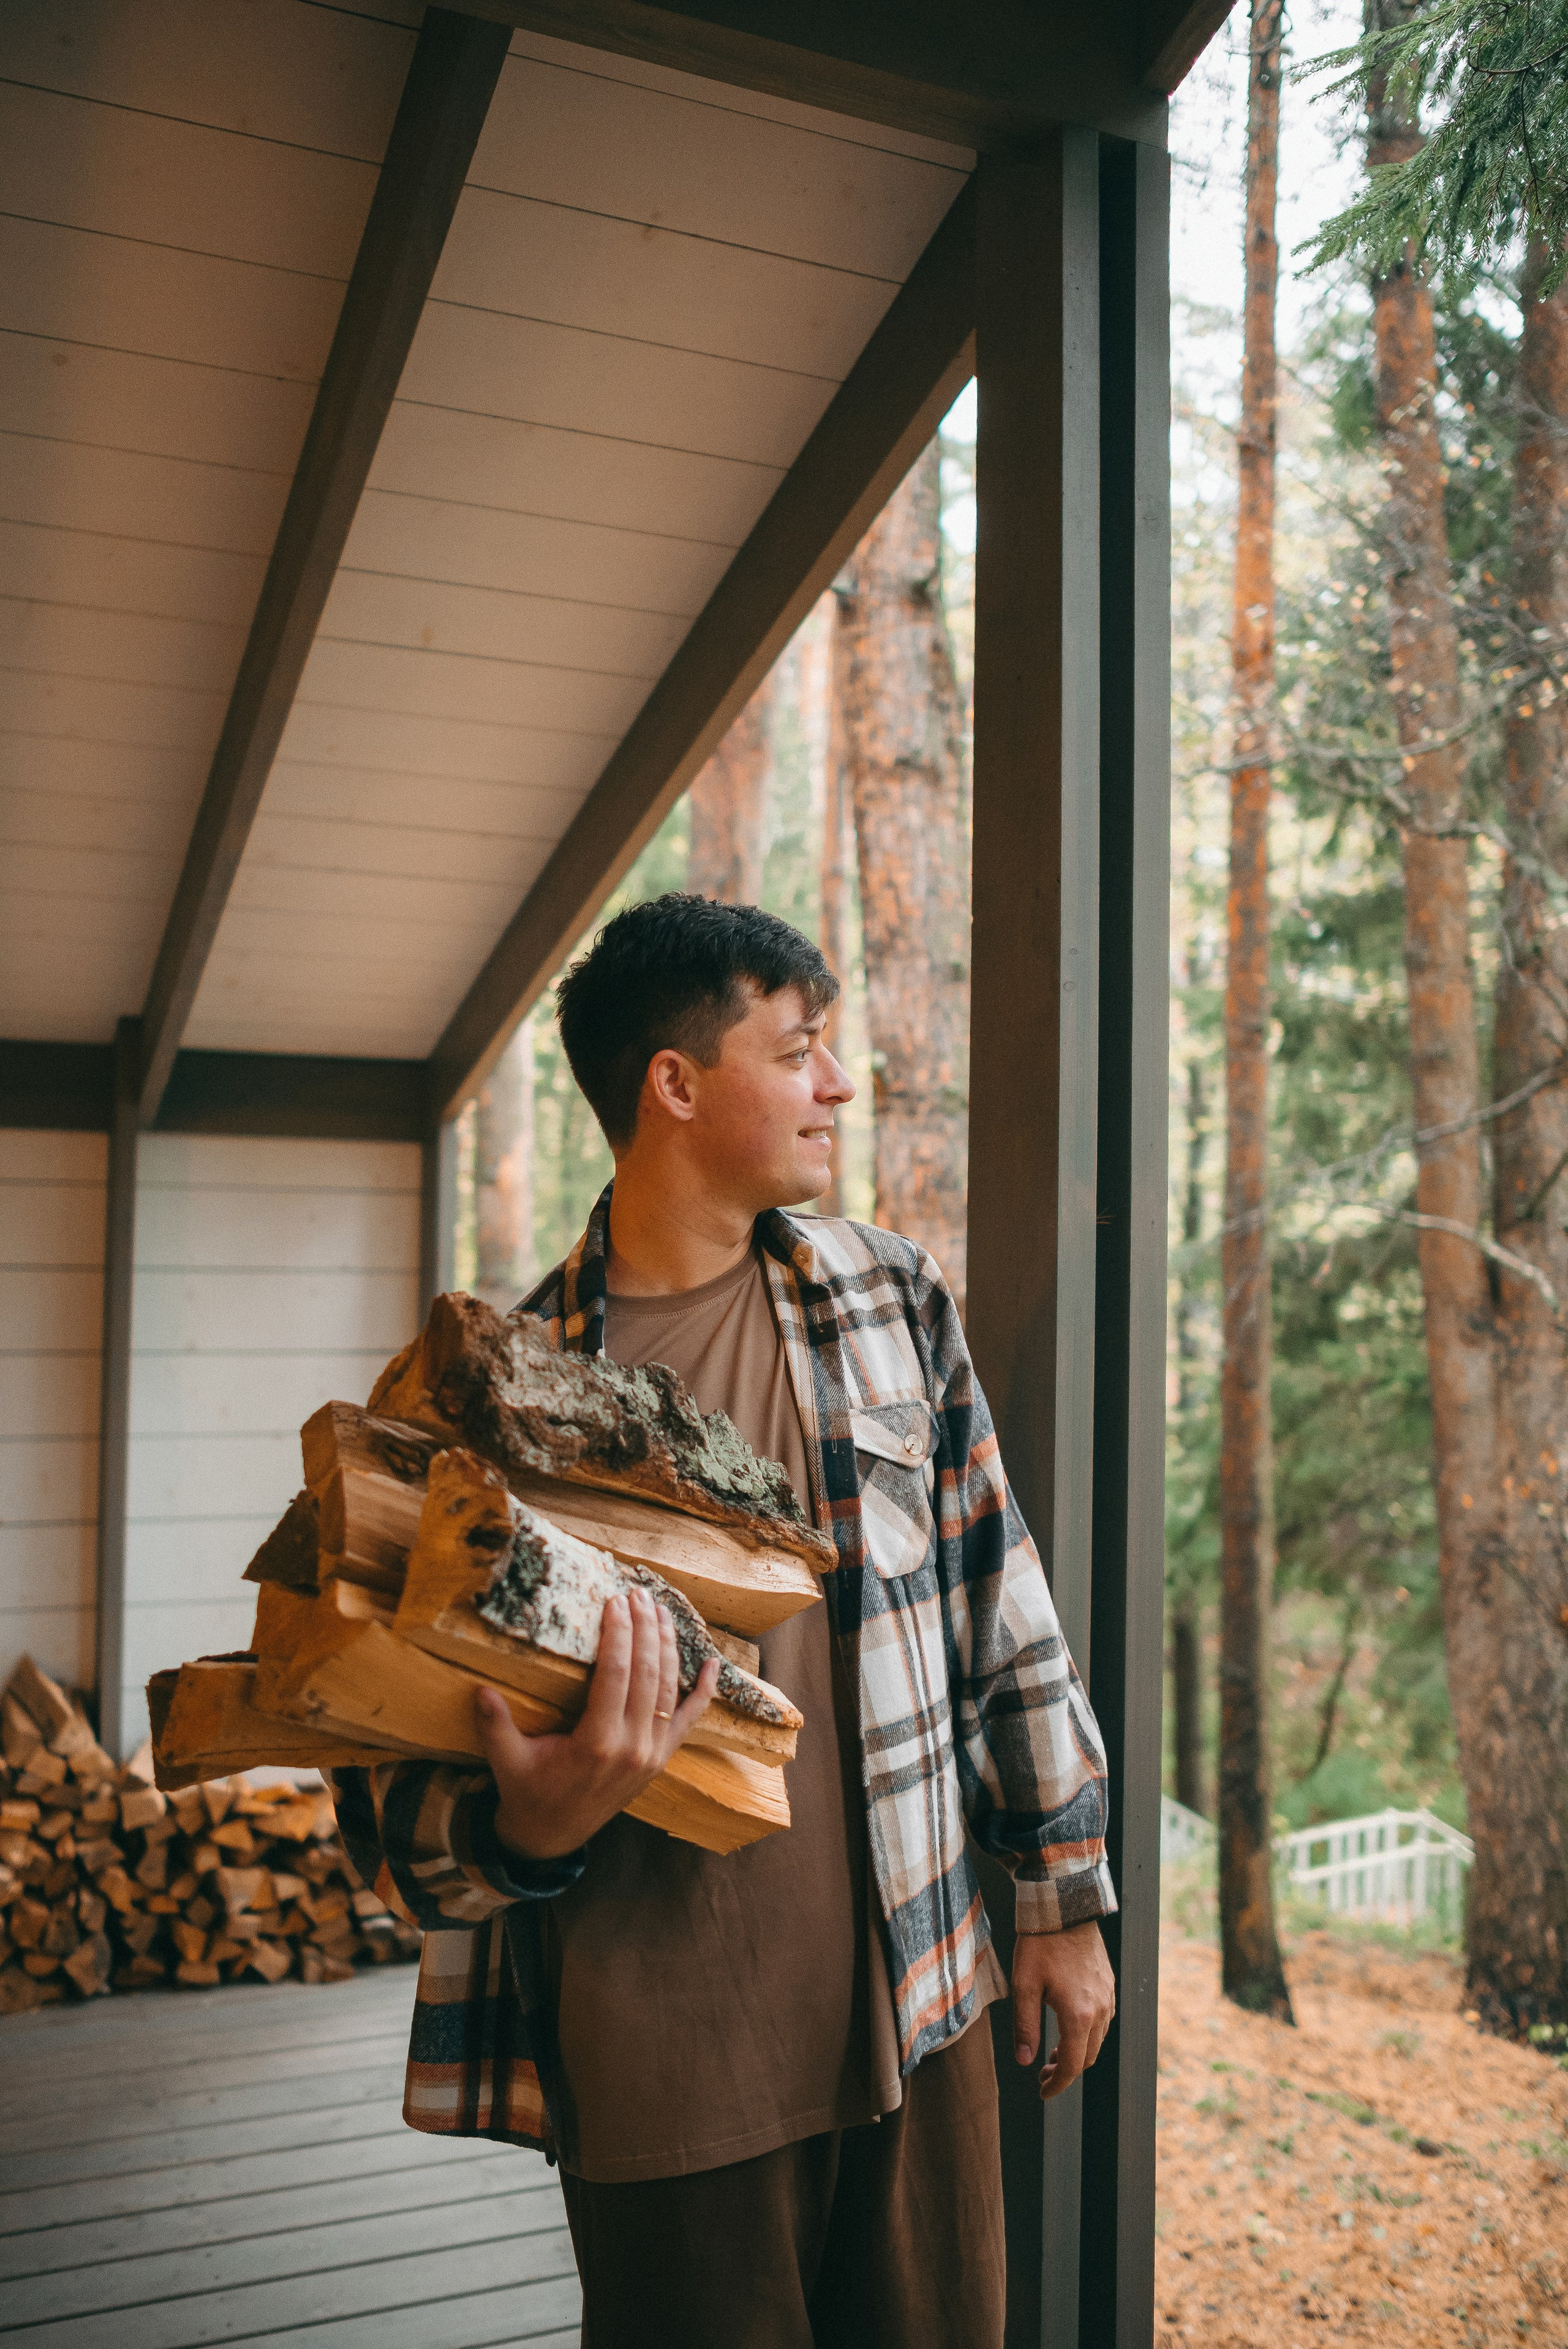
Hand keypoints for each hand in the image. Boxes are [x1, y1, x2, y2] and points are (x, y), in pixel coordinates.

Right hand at [475, 1590, 718, 1861]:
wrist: (553, 1837)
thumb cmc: (528, 1793)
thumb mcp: (506, 1761)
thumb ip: (495, 1726)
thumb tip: (480, 1690)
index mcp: (596, 1744)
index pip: (614, 1674)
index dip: (618, 1634)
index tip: (614, 1602)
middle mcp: (632, 1748)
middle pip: (646, 1674)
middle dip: (644, 1629)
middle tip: (638, 1594)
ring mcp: (652, 1755)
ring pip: (668, 1689)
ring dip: (668, 1646)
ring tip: (661, 1611)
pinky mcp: (660, 1760)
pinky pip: (689, 1721)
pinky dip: (704, 1692)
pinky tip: (713, 1664)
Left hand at [1011, 1921, 1115, 2100]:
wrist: (1064, 1909)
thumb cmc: (1041, 1945)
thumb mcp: (1024, 1986)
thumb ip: (1025, 2027)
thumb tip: (1024, 2061)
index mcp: (1079, 2015)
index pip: (1072, 2065)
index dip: (1057, 2084)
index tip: (1043, 2091)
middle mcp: (1100, 2009)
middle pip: (1087, 2057)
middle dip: (1066, 2071)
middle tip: (1043, 2072)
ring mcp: (1108, 1996)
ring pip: (1097, 2040)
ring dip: (1078, 2052)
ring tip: (1054, 2052)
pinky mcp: (1109, 1984)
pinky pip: (1103, 2020)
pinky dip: (1088, 2033)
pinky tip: (1070, 2027)